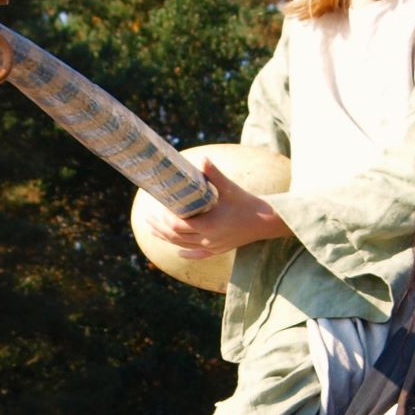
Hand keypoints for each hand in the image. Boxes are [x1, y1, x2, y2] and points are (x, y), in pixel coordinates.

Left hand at [138, 156, 290, 259]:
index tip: (158, 206)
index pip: (177, 225)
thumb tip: (203, 159)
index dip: (164, 218)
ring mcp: (213, 246)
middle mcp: (208, 238)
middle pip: (175, 237)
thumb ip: (214, 174)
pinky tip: (178, 253)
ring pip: (183, 246)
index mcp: (209, 224)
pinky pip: (198, 255)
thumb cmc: (247, 202)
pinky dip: (186, 254)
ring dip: (166, 239)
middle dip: (159, 228)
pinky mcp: (219, 249)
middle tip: (147, 217)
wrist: (267, 221)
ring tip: (153, 230)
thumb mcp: (230, 187)